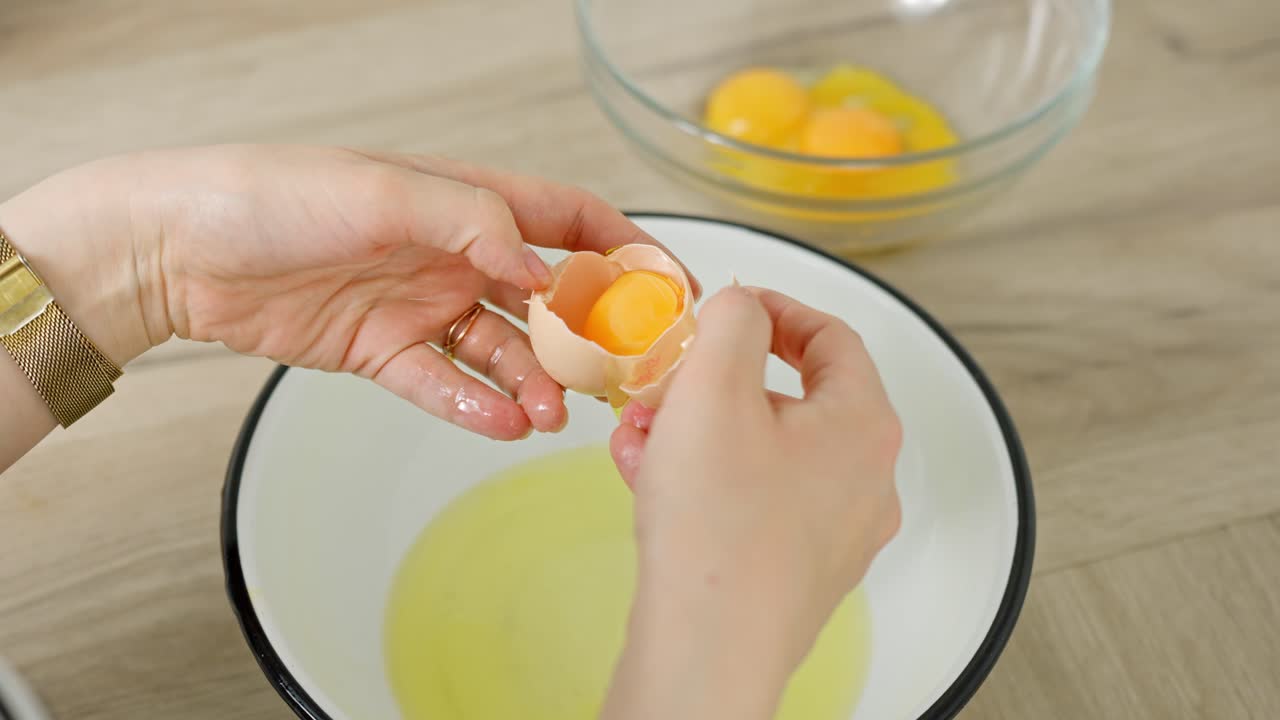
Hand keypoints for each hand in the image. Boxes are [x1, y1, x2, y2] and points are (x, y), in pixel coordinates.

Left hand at [0, 144, 696, 439]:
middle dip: (583, 339)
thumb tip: (547, 271)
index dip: (625, 248)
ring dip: (530, 382)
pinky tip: (497, 424)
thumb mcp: (383, 191)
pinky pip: (442, 386)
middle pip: (544, 300)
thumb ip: (475, 222)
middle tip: (613, 378)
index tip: (670, 288)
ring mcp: (420, 305)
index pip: (568, 219)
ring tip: (545, 414)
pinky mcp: (381, 352)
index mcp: (464, 200)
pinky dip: (472, 406)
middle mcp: (453, 253)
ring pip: (499, 351)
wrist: (176, 250)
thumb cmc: (272, 196)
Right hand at [602, 287, 901, 719]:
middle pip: (791, 400)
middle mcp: (866, 479)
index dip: (774, 310)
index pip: (832, 338)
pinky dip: (707, 482)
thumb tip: (743, 306)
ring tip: (642, 439)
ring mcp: (837, 532)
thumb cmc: (718, 524)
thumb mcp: (715, 386)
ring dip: (701, 433)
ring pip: (765, 454)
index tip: (728, 308)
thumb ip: (734, 321)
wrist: (708, 649)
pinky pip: (756, 504)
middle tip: (666, 384)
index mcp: (864, 424)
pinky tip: (651, 484)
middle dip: (715, 383)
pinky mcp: (800, 572)